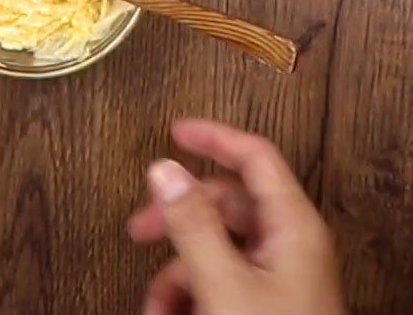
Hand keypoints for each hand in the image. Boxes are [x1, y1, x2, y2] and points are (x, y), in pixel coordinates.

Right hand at [128, 120, 347, 314]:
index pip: (254, 156)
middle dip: (177, 219)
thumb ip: (191, 223)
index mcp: (292, 227)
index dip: (214, 137)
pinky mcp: (265, 306)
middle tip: (139, 228)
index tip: (174, 132)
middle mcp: (288, 245)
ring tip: (156, 308)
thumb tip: (163, 168)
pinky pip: (220, 282)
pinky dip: (189, 296)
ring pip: (216, 249)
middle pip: (225, 206)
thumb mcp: (222, 284)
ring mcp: (278, 279)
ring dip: (177, 274)